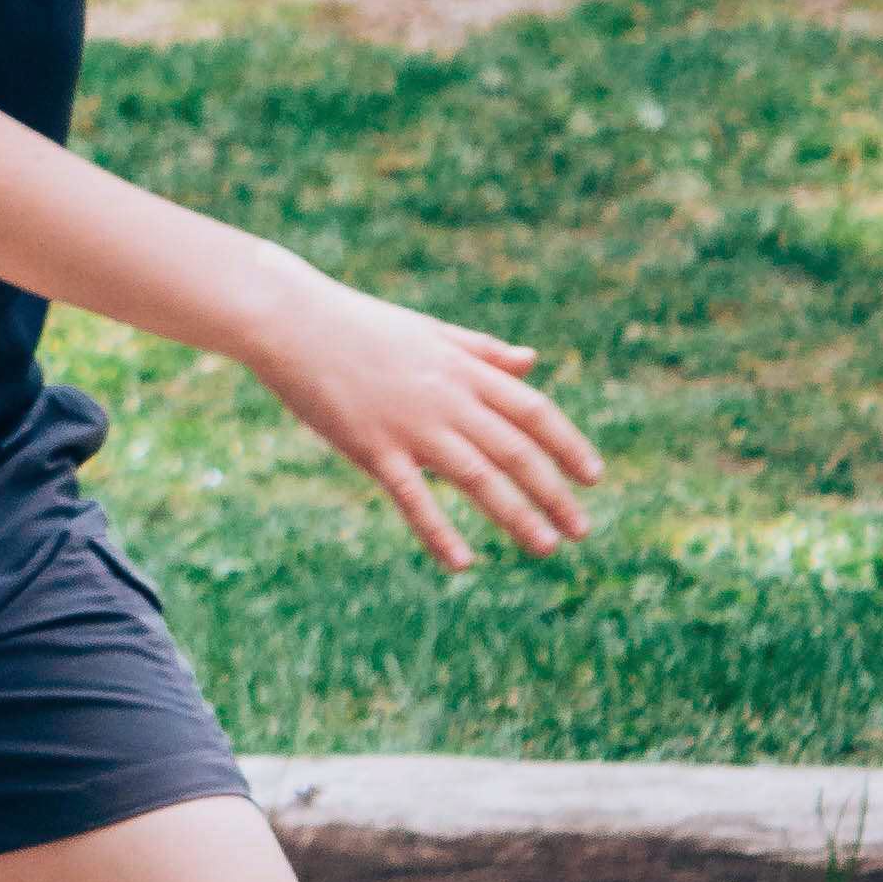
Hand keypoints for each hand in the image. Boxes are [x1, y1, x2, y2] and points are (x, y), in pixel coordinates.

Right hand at [240, 260, 604, 570]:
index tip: (594, 477)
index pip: (531, 410)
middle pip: (514, 450)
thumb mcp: (428, 330)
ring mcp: (409, 423)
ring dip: (516, 515)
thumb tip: (534, 362)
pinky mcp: (371, 446)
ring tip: (545, 547)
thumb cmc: (357, 323)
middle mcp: (445, 396)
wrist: (288, 318)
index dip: (567, 444)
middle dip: (553, 492)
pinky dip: (438, 531)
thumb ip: (481, 350)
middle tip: (581, 530)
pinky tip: (462, 563)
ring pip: (477, 477)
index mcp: (459, 367)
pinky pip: (413, 496)